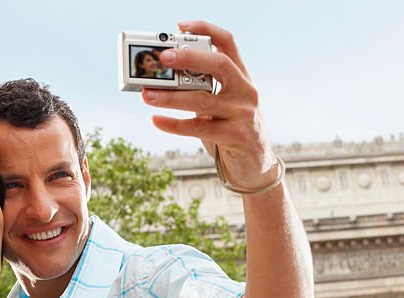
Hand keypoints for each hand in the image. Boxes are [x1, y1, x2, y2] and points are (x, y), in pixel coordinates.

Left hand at [143, 20, 276, 189]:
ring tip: (147, 94)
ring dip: (171, 96)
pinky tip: (157, 120)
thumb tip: (161, 80)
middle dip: (189, 58)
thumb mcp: (224, 104)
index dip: (205, 29)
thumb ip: (203, 90)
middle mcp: (246, 92)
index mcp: (242, 77)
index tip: (179, 26)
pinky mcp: (236, 137)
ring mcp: (243, 114)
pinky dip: (175, 125)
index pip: (228, 43)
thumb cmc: (232, 130)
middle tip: (162, 58)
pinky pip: (199, 128)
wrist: (256, 165)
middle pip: (219, 65)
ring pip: (203, 100)